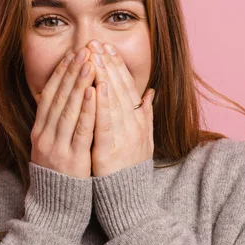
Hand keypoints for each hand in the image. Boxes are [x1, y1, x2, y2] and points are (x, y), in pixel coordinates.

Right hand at [30, 47, 96, 178]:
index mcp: (39, 131)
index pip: (48, 95)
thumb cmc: (58, 174)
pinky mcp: (72, 159)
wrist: (54, 208)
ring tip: (90, 63)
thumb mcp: (50, 146)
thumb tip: (66, 98)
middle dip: (71, 72)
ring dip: (80, 85)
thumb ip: (56, 123)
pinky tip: (94, 93)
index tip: (71, 54)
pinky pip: (81, 130)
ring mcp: (57, 147)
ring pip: (69, 109)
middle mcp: (44, 136)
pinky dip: (88, 110)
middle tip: (83, 50)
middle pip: (58, 98)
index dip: (60, 73)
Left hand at [87, 40, 155, 176]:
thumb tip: (150, 93)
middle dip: (107, 64)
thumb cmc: (131, 171)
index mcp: (139, 122)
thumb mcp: (144, 141)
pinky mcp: (109, 150)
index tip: (108, 48)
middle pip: (120, 89)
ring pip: (113, 100)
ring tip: (93, 55)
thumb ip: (146, 115)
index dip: (118, 67)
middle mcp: (133, 126)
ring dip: (103, 76)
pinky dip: (101, 103)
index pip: (128, 88)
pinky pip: (105, 123)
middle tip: (96, 42)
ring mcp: (123, 137)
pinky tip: (95, 86)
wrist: (129, 202)